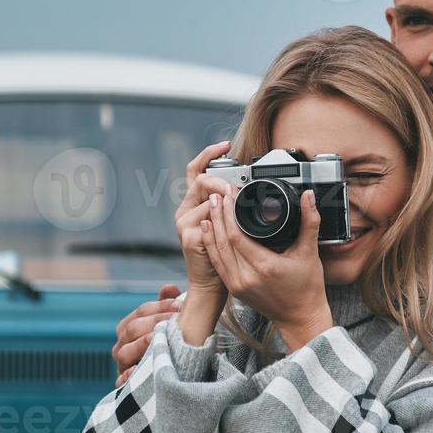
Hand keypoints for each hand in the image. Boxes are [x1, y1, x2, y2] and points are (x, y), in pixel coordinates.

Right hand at [112, 284, 181, 387]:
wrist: (168, 378)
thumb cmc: (167, 346)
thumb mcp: (167, 325)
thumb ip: (166, 305)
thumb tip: (169, 288)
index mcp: (129, 327)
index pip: (141, 311)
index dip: (160, 306)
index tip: (180, 305)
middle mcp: (122, 345)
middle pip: (133, 329)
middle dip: (155, 322)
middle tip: (176, 320)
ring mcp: (122, 365)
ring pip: (124, 352)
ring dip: (141, 345)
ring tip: (158, 339)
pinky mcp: (124, 385)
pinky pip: (122, 381)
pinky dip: (129, 375)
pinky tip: (141, 369)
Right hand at [174, 141, 237, 300]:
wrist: (213, 287)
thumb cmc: (225, 256)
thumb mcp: (229, 225)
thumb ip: (232, 205)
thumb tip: (247, 186)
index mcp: (194, 204)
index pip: (195, 171)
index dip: (208, 155)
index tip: (225, 145)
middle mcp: (185, 211)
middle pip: (200, 180)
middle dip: (220, 179)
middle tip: (236, 186)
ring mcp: (185, 224)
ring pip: (206, 197)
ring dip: (225, 196)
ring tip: (238, 201)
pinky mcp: (190, 237)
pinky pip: (208, 219)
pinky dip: (223, 216)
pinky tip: (234, 219)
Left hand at [199, 184, 332, 350]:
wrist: (301, 318)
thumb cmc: (308, 289)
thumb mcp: (310, 253)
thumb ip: (310, 222)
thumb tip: (308, 197)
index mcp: (264, 267)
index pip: (236, 235)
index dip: (229, 213)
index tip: (230, 195)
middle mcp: (246, 277)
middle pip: (222, 241)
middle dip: (218, 216)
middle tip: (217, 195)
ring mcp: (237, 285)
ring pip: (216, 252)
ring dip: (211, 229)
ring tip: (210, 208)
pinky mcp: (234, 289)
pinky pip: (218, 263)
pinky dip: (212, 246)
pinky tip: (210, 232)